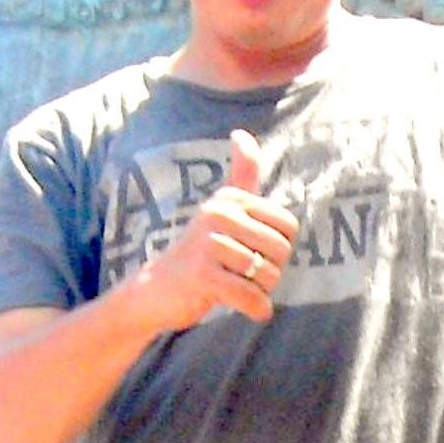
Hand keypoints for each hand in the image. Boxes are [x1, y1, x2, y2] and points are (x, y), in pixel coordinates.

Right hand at [129, 130, 298, 333]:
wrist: (155, 289)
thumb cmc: (198, 252)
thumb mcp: (221, 210)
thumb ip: (240, 175)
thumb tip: (241, 132)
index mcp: (230, 199)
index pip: (289, 227)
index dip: (278, 249)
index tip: (251, 254)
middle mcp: (218, 214)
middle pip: (281, 251)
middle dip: (270, 272)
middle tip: (242, 276)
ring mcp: (208, 244)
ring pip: (267, 276)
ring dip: (260, 293)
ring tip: (235, 288)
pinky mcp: (202, 275)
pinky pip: (251, 297)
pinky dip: (257, 310)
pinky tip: (248, 310)